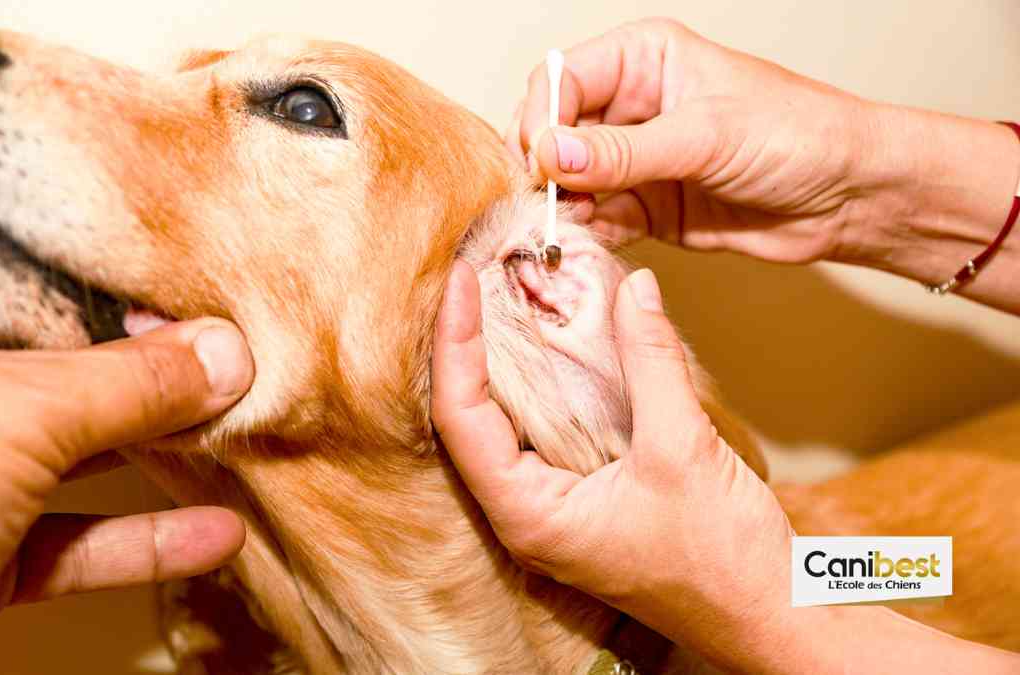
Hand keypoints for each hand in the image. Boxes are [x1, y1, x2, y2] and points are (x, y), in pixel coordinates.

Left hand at [0, 260, 253, 671]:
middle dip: (150, 366)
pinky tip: (210, 534)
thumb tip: (224, 355)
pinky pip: (79, 540)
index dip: (102, 268)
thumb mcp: (15, 411)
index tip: (182, 268)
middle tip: (229, 352)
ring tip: (237, 433)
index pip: (23, 271)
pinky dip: (145, 540)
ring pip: (79, 455)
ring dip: (159, 455)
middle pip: (65, 364)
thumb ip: (131, 382)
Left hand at [432, 262, 796, 670]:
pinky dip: (546, 384)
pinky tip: (553, 341)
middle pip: (470, 417)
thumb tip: (632, 286)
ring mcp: (554, 509)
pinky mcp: (583, 500)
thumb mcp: (683, 448)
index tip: (462, 277)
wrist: (774, 620)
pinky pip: (546, 433)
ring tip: (502, 293)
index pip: (460, 416)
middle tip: (478, 273)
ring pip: (507, 423)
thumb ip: (652, 362)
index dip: (455, 341)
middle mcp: (526, 515)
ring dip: (504, 360)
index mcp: (528, 515)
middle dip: (470, 343)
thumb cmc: (726, 561)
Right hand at [506, 19, 1019, 307]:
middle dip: (542, 170)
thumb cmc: (798, 135)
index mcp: (641, 59)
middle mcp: (629, 106)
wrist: (848, 197)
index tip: (543, 164)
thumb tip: (551, 155)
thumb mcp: (706, 135)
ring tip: (559, 234)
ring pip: (567, 183)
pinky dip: (583, 238)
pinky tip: (581, 250)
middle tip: (544, 205)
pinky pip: (594, 222)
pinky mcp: (642, 209)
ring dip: (558, 210)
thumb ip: (623, 150)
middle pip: (553, 133)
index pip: (559, 79)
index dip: (542, 120)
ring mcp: (632, 160)